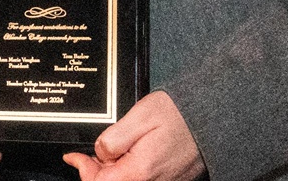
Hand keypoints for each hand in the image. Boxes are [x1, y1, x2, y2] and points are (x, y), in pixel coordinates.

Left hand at [64, 91, 204, 180]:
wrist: (212, 118)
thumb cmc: (179, 114)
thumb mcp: (140, 116)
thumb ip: (114, 138)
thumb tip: (100, 153)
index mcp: (141, 170)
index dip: (83, 171)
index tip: (74, 157)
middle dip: (96, 172)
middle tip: (87, 154)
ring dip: (111, 172)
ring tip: (108, 152)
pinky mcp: (171, 180)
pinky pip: (142, 180)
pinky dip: (127, 171)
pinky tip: (126, 156)